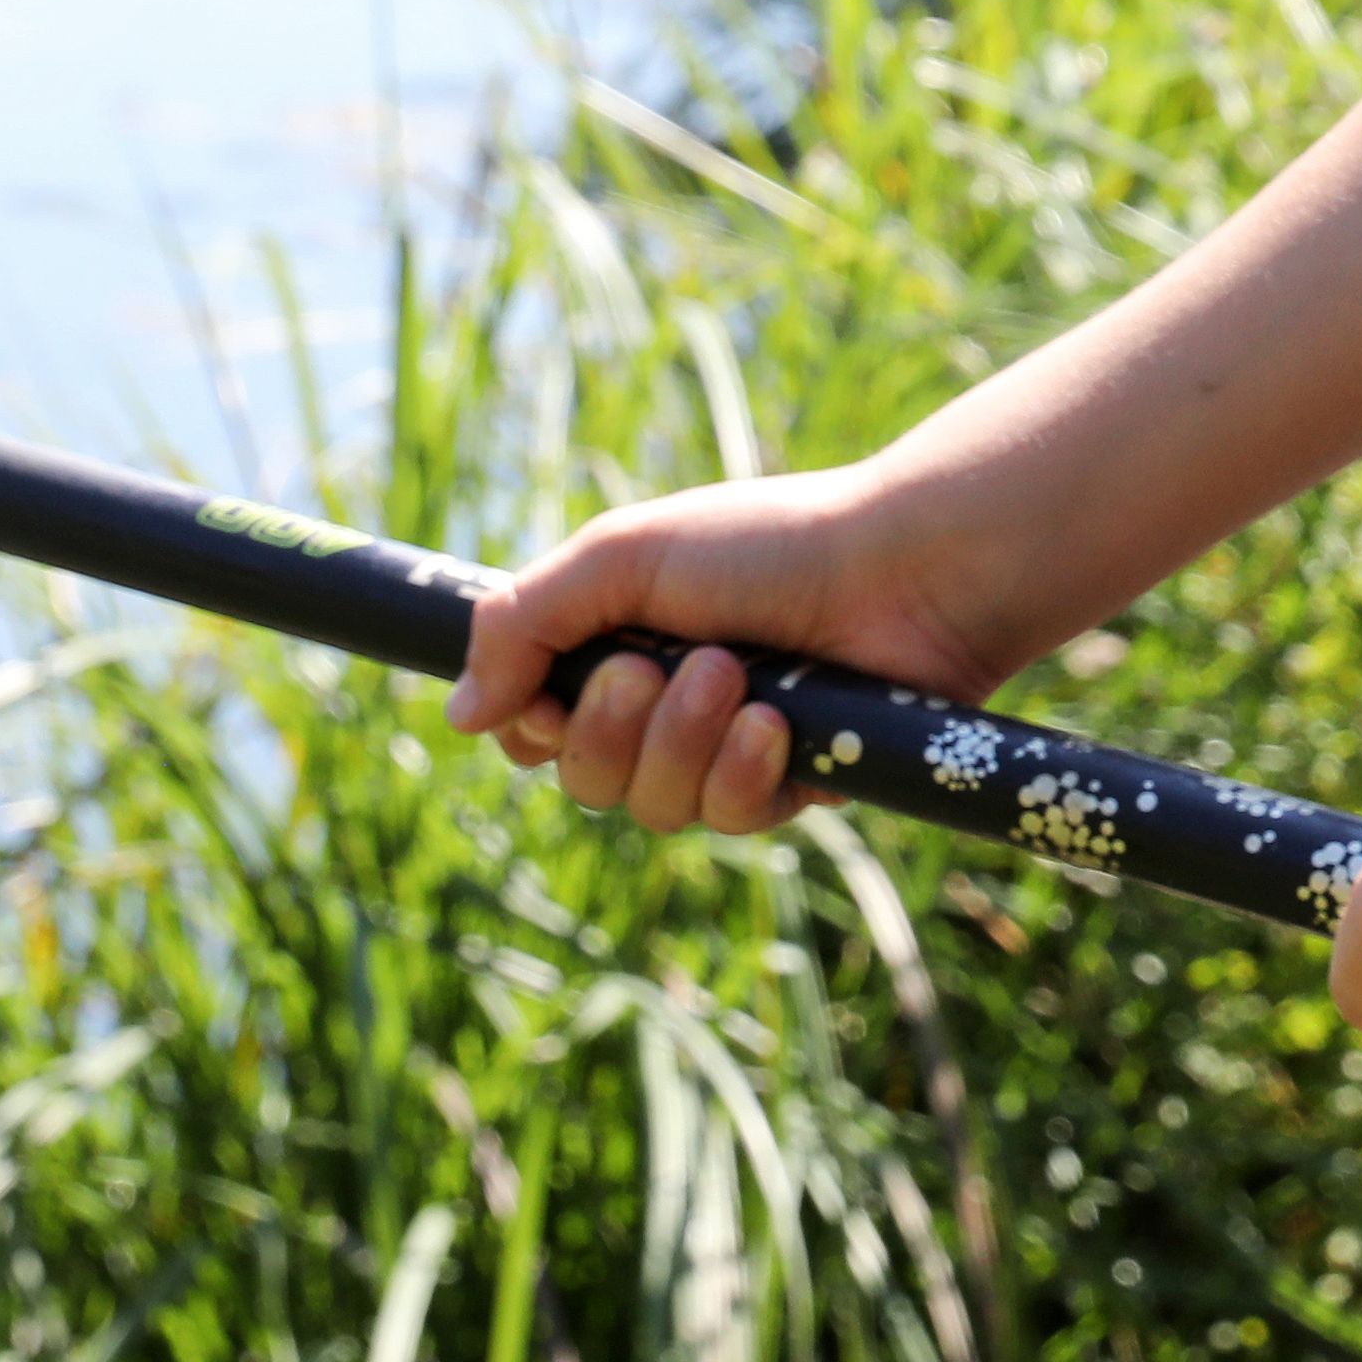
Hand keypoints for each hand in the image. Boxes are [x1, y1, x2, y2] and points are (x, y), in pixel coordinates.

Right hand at [443, 462, 1027, 837]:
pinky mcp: (791, 785)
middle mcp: (668, 705)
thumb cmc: (767, 543)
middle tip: (658, 667)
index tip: (551, 691)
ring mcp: (729, 750)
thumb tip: (458, 715)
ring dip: (681, 741)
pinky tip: (776, 726)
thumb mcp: (624, 556)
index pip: (533, 726)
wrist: (903, 567)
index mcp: (621, 644)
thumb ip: (525, 624)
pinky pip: (729, 819)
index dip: (531, 722)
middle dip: (610, 728)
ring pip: (652, 807)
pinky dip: (741, 773)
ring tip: (735, 675)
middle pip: (582, 777)